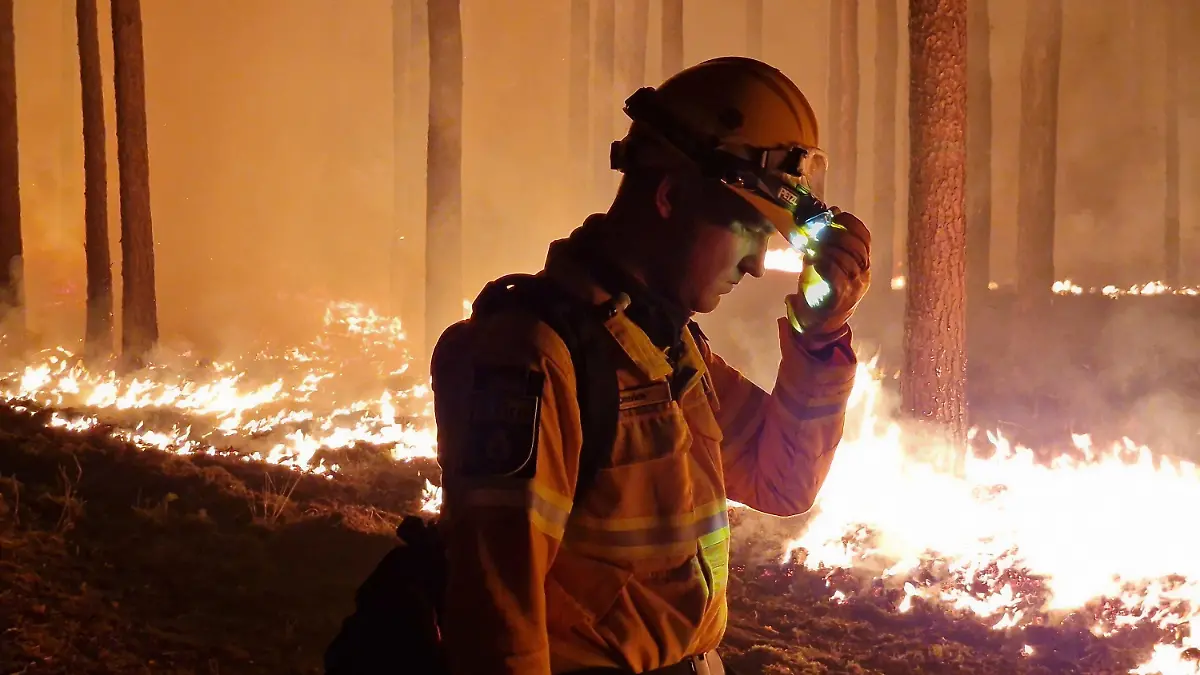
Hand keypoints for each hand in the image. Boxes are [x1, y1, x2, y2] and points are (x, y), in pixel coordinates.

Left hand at [785, 209, 870, 345]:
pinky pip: (836, 277)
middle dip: (836, 234)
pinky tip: (813, 260)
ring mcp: (853, 288)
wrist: (819, 326)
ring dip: (827, 249)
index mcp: (862, 265)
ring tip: (812, 247)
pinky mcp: (839, 299)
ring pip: (847, 261)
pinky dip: (824, 264)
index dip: (851, 224)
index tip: (835, 215)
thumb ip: (827, 244)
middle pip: (856, 248)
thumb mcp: (827, 264)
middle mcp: (862, 276)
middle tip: (819, 231)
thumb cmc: (821, 291)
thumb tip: (825, 216)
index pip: (864, 239)